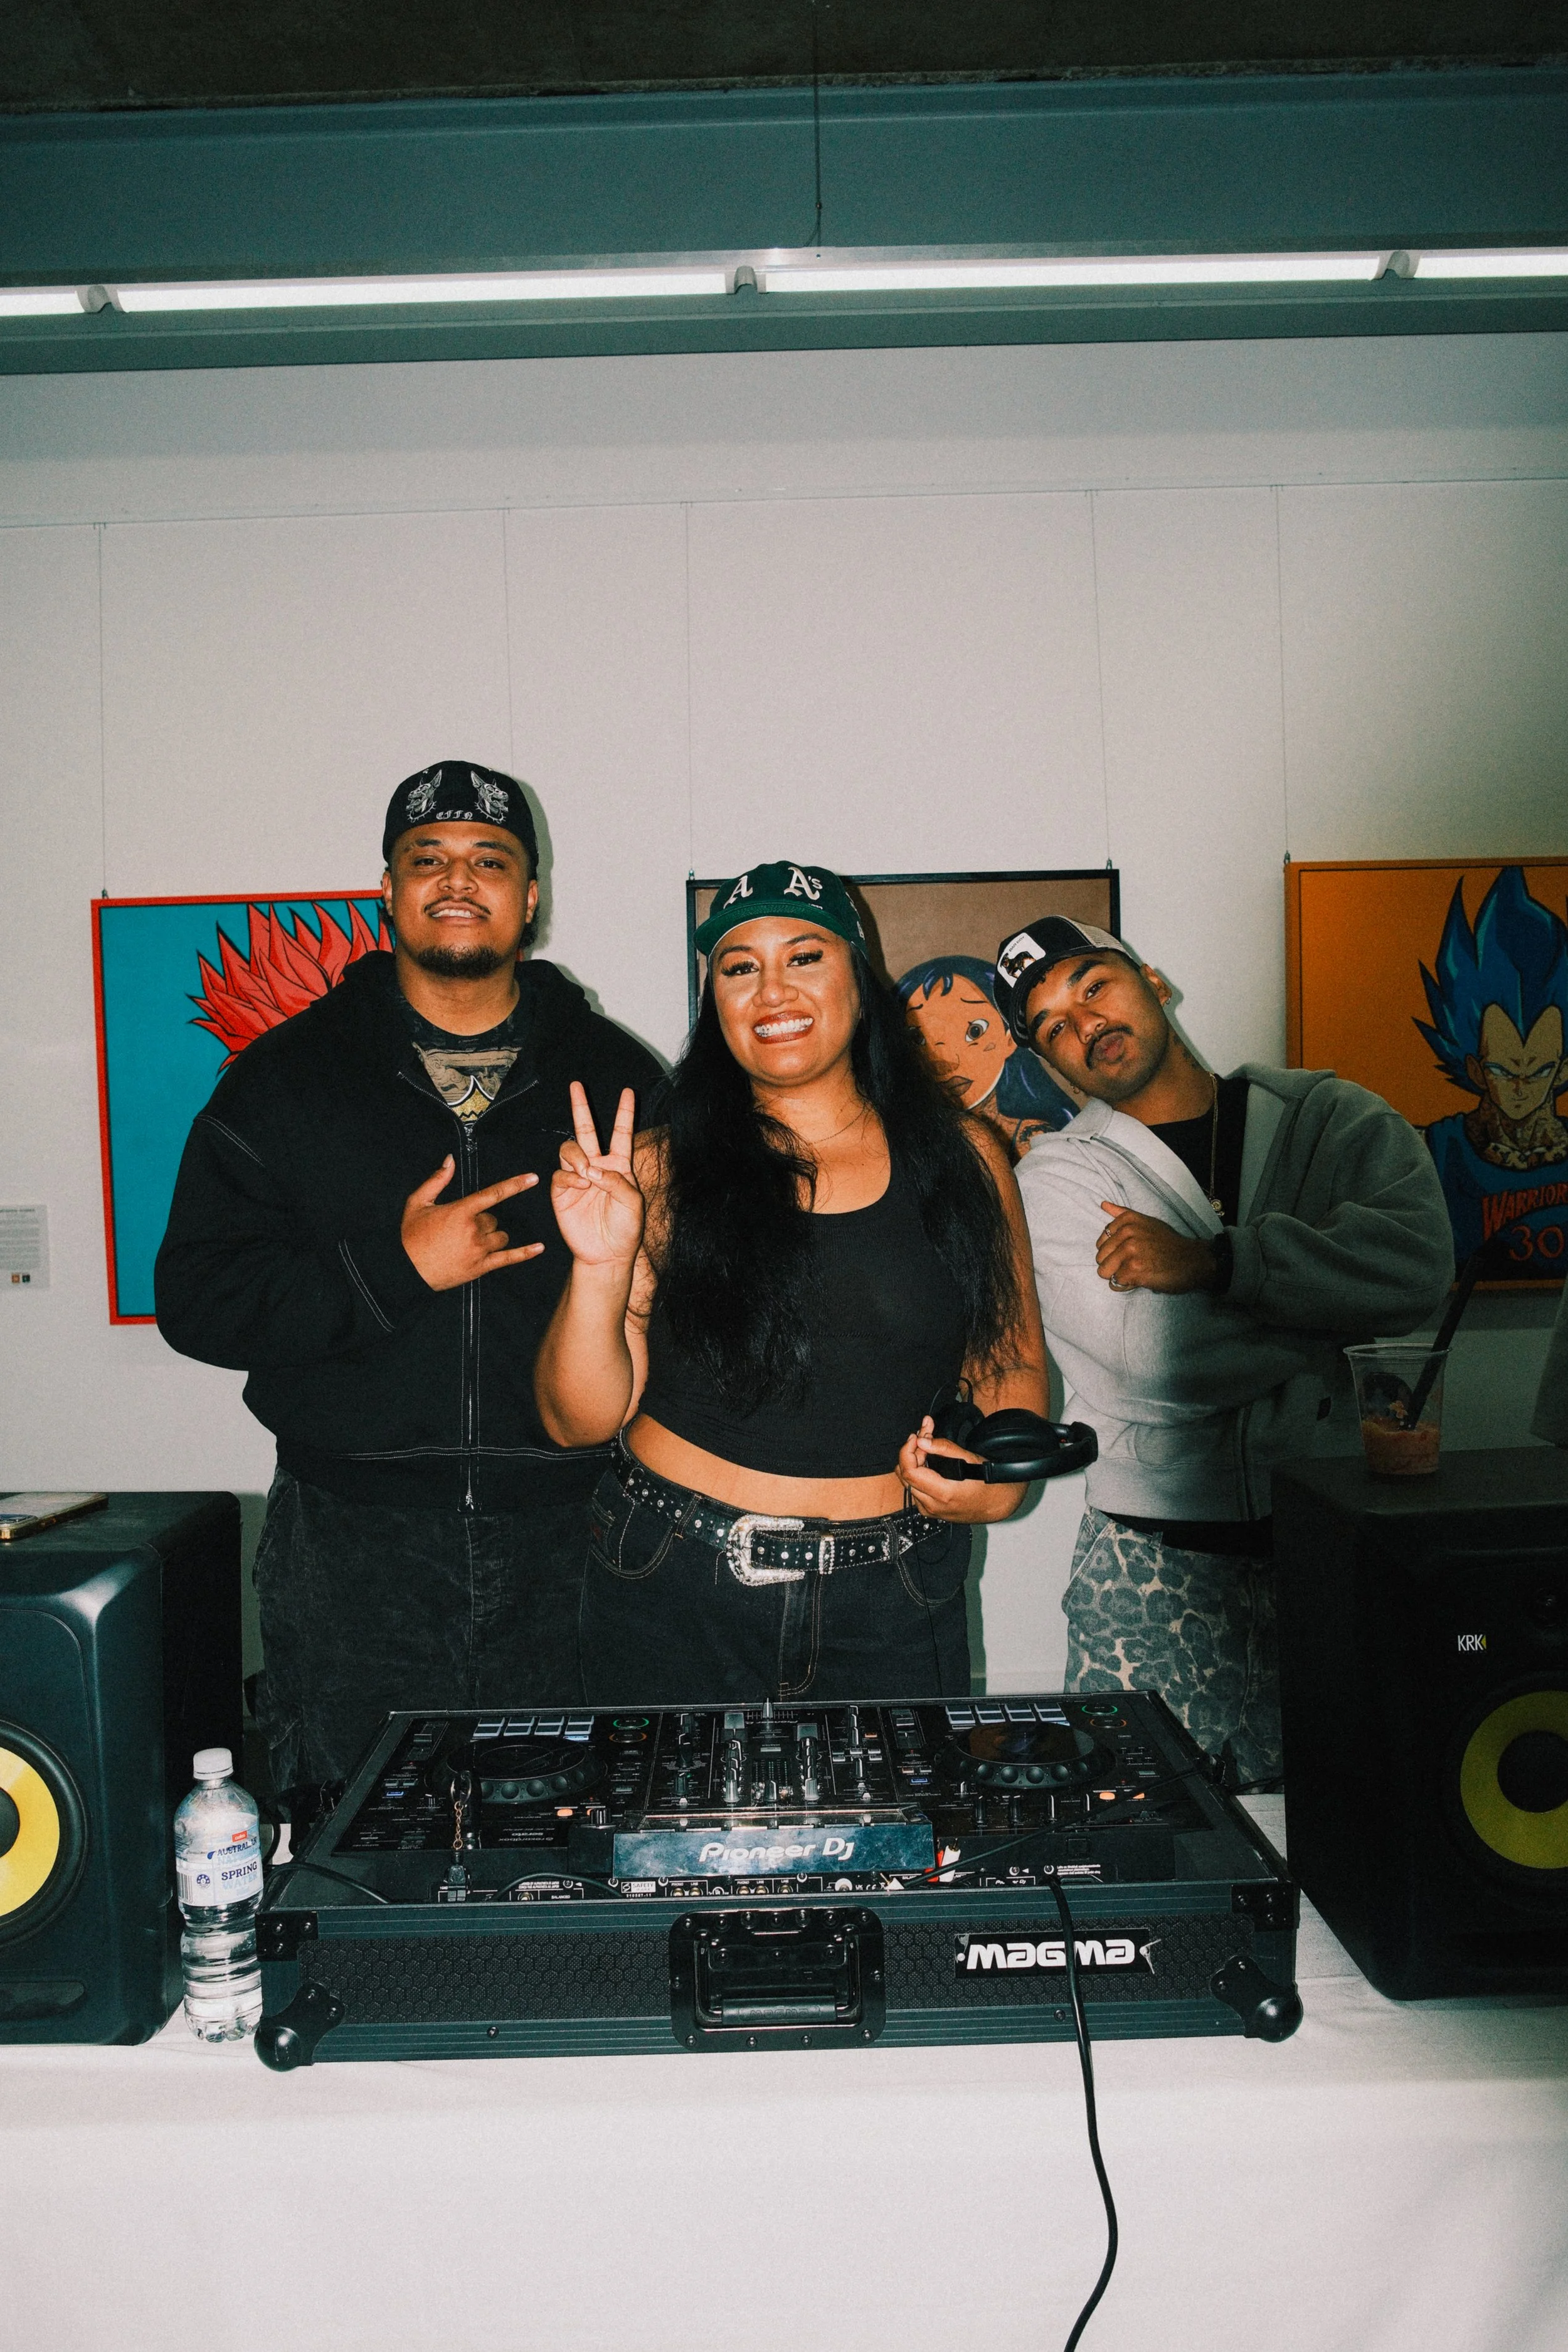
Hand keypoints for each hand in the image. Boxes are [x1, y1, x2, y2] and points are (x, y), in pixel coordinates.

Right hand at [401, 1159, 542, 1290]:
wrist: (406, 1270)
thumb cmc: (410, 1236)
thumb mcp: (418, 1203)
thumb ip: (437, 1180)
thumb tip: (450, 1159)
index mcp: (460, 1211)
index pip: (493, 1194)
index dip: (515, 1185)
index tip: (533, 1178)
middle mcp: (473, 1230)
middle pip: (493, 1219)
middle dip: (481, 1222)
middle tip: (460, 1230)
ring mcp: (479, 1250)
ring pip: (500, 1237)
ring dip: (491, 1236)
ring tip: (470, 1242)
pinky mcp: (481, 1267)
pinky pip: (508, 1259)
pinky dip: (525, 1253)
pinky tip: (539, 1248)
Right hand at [550, 1083, 644, 1269]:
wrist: (607, 1253)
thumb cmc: (626, 1229)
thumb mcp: (633, 1203)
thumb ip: (616, 1181)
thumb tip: (591, 1169)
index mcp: (619, 1165)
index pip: (621, 1133)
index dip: (624, 1113)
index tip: (628, 1091)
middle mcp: (597, 1166)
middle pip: (586, 1130)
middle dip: (581, 1107)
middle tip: (576, 1085)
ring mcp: (578, 1177)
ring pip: (569, 1149)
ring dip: (576, 1156)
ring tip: (586, 1173)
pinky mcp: (562, 1191)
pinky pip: (560, 1174)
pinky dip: (570, 1176)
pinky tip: (581, 1186)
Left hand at [899, 1417, 1013, 1523]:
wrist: (996, 1504)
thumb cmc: (987, 1483)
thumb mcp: (970, 1459)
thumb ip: (945, 1449)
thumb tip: (922, 1441)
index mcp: (943, 1493)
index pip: (909, 1472)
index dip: (907, 1450)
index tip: (916, 1437)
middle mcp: (932, 1505)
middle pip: (905, 1475)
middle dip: (911, 1452)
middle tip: (924, 1438)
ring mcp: (930, 1510)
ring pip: (907, 1482)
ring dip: (913, 1462)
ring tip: (926, 1449)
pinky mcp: (929, 1511)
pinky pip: (914, 1489)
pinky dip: (917, 1473)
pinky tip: (928, 1463)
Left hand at [1097, 1202, 1219, 1294]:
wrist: (1193, 1261)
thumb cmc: (1169, 1244)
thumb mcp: (1147, 1222)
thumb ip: (1122, 1214)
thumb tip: (1102, 1204)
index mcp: (1128, 1221)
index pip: (1101, 1242)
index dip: (1114, 1252)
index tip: (1132, 1252)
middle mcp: (1128, 1233)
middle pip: (1101, 1257)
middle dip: (1115, 1265)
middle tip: (1136, 1263)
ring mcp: (1130, 1252)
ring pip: (1104, 1271)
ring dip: (1118, 1276)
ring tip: (1136, 1271)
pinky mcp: (1134, 1270)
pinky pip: (1115, 1283)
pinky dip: (1125, 1286)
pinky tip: (1140, 1279)